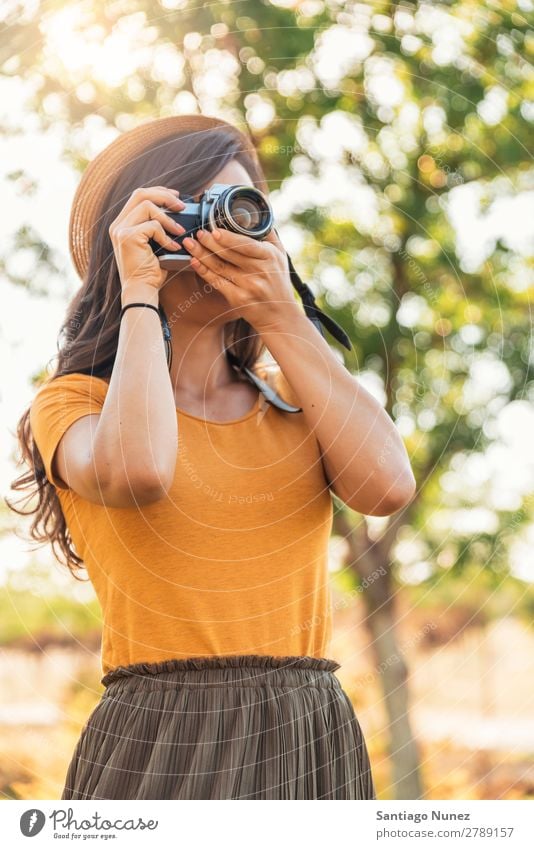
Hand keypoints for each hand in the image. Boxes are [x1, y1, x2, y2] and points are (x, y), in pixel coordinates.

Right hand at [108, 186, 186, 290]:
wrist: (142, 290)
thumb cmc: (150, 271)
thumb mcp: (155, 244)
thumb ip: (158, 226)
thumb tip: (178, 210)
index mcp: (122, 224)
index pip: (138, 196)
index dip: (158, 192)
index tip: (176, 197)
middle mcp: (118, 224)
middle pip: (140, 194)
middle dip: (164, 196)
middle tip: (181, 206)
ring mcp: (120, 230)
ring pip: (147, 206)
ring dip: (168, 218)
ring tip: (180, 232)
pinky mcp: (127, 237)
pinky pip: (152, 226)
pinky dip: (167, 236)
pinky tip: (173, 248)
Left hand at [182, 226, 298, 330]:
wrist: (279, 315)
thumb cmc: (278, 283)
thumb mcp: (280, 256)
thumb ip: (268, 235)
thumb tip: (260, 210)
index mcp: (270, 257)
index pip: (246, 245)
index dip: (229, 238)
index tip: (215, 231)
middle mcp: (260, 272)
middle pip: (230, 255)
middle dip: (210, 243)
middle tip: (197, 233)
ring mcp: (248, 286)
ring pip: (220, 267)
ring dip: (202, 254)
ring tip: (190, 243)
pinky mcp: (238, 299)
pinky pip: (217, 282)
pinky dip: (204, 271)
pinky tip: (194, 262)